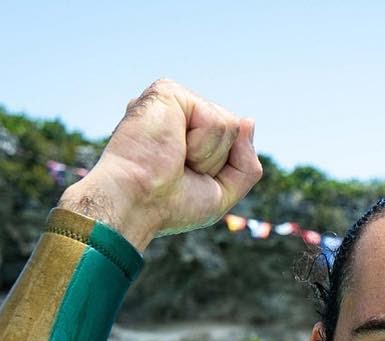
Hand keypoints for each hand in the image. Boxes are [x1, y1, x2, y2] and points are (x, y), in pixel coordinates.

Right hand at [59, 79, 261, 250]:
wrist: (137, 202)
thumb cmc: (171, 204)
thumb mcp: (222, 192)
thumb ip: (246, 163)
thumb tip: (248, 120)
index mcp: (188, 136)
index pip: (234, 144)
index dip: (220, 172)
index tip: (184, 182)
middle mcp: (180, 117)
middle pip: (235, 133)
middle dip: (217, 162)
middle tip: (180, 171)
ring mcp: (175, 103)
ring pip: (230, 125)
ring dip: (208, 155)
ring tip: (174, 159)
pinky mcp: (168, 92)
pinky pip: (217, 119)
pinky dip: (201, 143)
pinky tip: (172, 145)